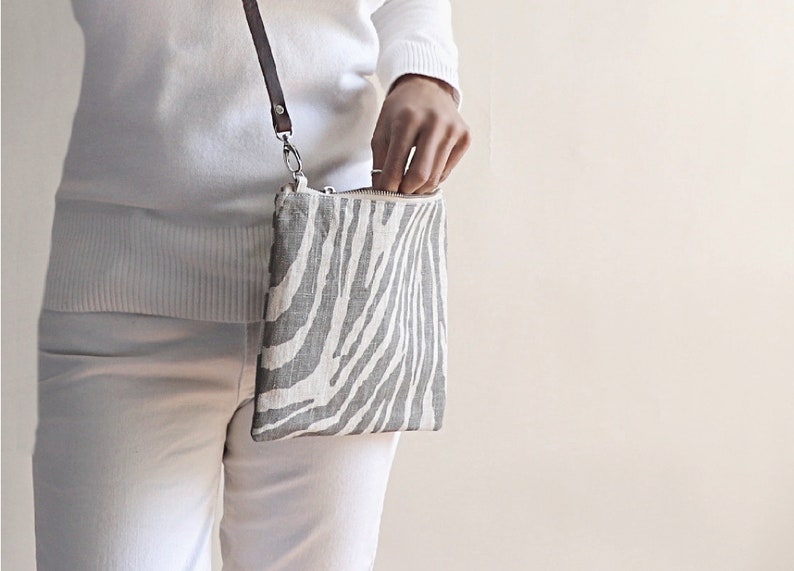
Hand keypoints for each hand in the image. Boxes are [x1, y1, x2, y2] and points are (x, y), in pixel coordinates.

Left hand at [371, 74, 471, 193]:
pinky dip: (434, 177)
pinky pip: (447, 171)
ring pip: (436, 177)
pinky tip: (426, 170)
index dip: (388, 186)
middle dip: (407, 191)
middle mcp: (434, 123)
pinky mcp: (465, 136)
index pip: (396, 166)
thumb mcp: (382, 129)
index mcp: (407, 119)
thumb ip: (379, 161)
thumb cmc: (400, 111)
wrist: (427, 86)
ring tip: (410, 185)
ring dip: (420, 188)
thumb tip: (382, 191)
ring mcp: (453, 129)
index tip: (383, 194)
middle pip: (420, 175)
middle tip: (398, 194)